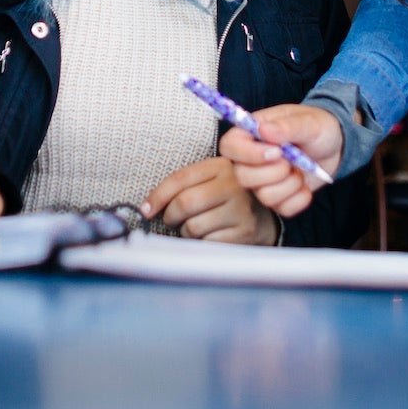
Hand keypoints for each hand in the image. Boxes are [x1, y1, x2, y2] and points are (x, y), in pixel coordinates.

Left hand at [140, 157, 278, 244]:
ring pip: (193, 226)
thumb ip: (182, 186)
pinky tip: (210, 235)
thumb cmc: (225, 198)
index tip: (145, 210)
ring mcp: (241, 209)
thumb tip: (147, 208)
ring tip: (197, 225)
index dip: (157, 196)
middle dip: (171, 216)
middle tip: (172, 219)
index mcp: (220, 166)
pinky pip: (207, 242)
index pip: (180, 179)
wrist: (262, 217)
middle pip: (185, 203)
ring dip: (187, 231)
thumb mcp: (209, 181)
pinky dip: (202, 242)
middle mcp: (233, 185)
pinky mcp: (244, 232)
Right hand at [218, 104, 343, 217]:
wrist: (335, 145)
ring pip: (264, 196)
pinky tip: (305, 185)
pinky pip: (283, 209)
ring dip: (290, 185)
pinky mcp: (278, 197)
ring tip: (301, 169)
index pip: (229, 147)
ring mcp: (263, 181)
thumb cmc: (316, 126)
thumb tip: (263, 129)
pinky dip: (300, 199)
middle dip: (274, 173)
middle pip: (243, 177)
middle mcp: (250, 160)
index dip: (249, 154)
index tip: (277, 152)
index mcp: (250, 134)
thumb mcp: (307, 122)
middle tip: (292, 160)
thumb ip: (286, 126)